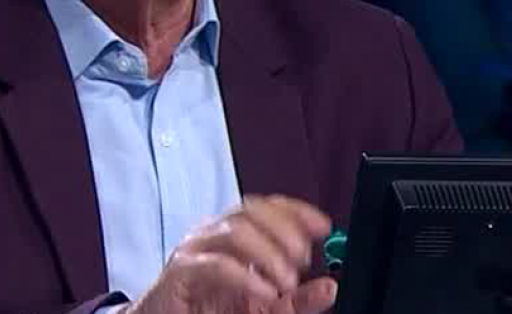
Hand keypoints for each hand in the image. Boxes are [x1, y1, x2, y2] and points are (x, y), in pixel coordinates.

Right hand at [123, 195, 336, 313]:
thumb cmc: (208, 311)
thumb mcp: (262, 308)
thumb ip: (296, 300)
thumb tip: (329, 288)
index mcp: (232, 236)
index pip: (266, 207)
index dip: (296, 210)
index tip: (323, 226)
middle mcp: (212, 235)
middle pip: (252, 211)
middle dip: (285, 230)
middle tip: (303, 260)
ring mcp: (194, 250)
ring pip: (236, 231)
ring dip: (269, 253)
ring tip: (286, 282)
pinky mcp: (181, 272)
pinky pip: (216, 264)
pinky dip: (246, 277)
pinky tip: (264, 292)